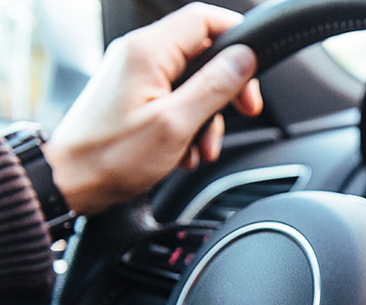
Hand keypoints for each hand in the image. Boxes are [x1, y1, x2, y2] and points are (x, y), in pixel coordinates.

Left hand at [43, 2, 262, 214]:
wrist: (67, 181)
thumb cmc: (110, 156)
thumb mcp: (175, 124)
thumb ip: (214, 86)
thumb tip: (245, 58)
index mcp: (149, 51)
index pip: (205, 19)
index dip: (238, 39)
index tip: (253, 71)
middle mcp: (140, 54)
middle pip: (203, 52)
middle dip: (228, 86)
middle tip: (243, 111)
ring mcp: (135, 74)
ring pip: (193, 79)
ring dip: (209, 114)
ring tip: (203, 147)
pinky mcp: (133, 94)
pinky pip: (174, 97)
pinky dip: (189, 122)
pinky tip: (185, 150)